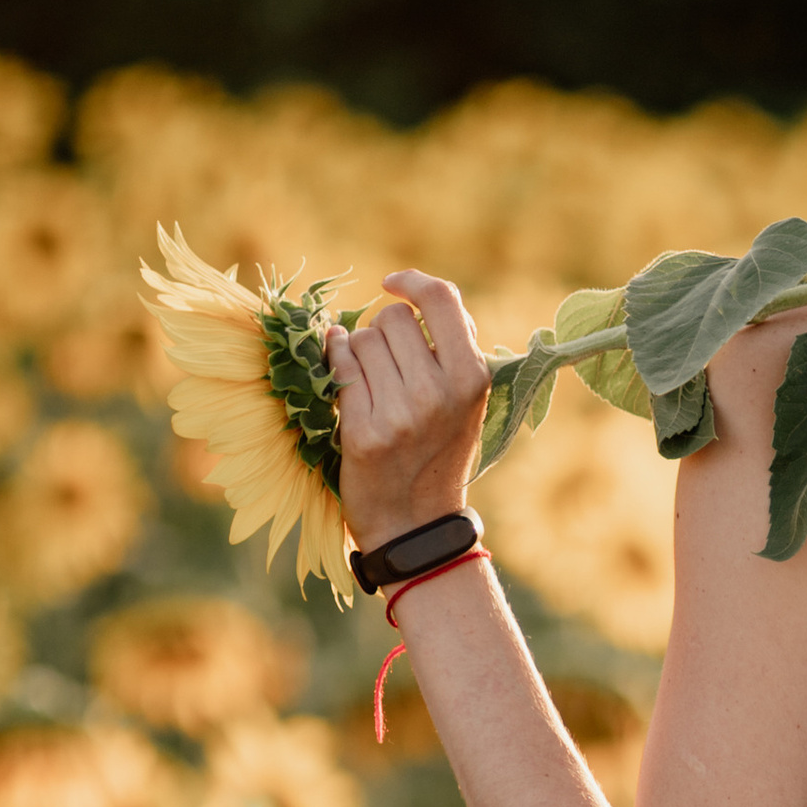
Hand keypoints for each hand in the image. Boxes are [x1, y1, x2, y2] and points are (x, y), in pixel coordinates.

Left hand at [326, 270, 492, 550]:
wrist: (415, 523)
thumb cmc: (438, 453)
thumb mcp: (465, 403)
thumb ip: (452, 349)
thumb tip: (411, 295)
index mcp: (472, 378)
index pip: (441, 299)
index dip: (411, 282)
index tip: (391, 283)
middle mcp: (440, 393)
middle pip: (392, 318)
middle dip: (381, 332)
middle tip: (386, 365)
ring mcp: (402, 414)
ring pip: (361, 341)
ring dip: (357, 353)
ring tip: (371, 385)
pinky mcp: (365, 433)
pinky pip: (339, 369)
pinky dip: (335, 362)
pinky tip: (341, 375)